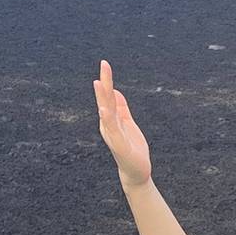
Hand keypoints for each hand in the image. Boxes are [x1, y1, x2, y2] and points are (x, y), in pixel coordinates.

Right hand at [94, 59, 152, 186]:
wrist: (136, 171)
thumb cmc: (132, 148)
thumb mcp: (128, 123)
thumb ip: (122, 108)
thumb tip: (116, 91)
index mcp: (110, 119)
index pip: (108, 96)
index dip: (107, 80)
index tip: (105, 63)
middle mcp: (107, 124)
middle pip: (105, 100)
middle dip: (105, 82)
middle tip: (104, 64)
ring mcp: (111, 134)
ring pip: (106, 111)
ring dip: (102, 97)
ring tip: (99, 82)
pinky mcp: (118, 144)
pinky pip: (112, 129)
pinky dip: (107, 119)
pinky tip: (104, 109)